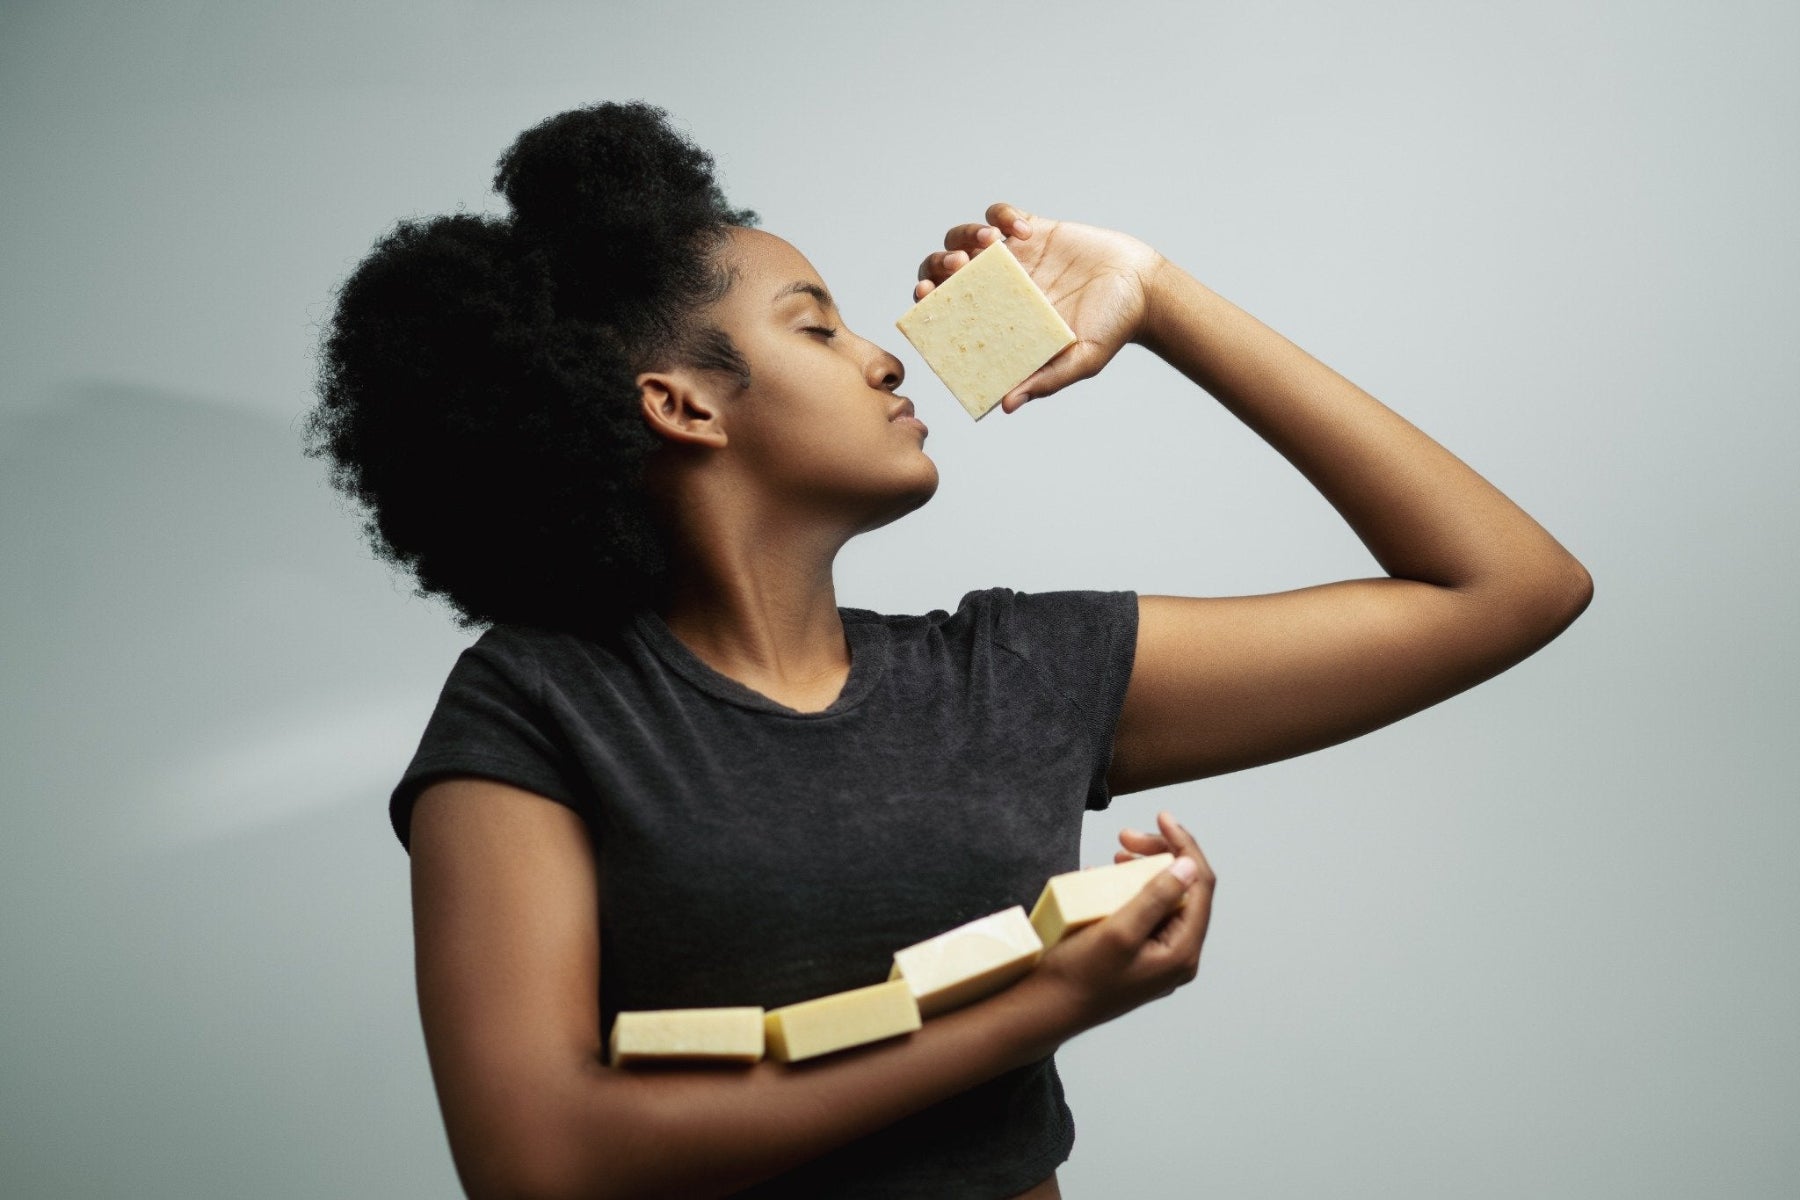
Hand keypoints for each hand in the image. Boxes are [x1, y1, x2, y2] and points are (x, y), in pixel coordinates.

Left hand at [912, 202, 1165, 412]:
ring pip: (965, 236)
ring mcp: (1014, 257)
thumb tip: (1007, 406)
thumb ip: (1045, 381)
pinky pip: (1000, 213)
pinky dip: (1001, 215)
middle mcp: (998, 287)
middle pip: (945, 269)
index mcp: (998, 319)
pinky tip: (1021, 230)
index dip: (928, 300)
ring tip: (991, 241)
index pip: (947, 309)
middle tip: (959, 264)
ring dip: (965, 234)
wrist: (1143, 290)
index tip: (925, 293)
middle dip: (940, 263)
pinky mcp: (1034, 229)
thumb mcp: (1080, 361)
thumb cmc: (1111, 329)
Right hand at [1028, 810, 1215, 1037]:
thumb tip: (1190, 866)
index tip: (1160, 817)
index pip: (1200, 885)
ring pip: (1164, 900)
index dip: (1184, 846)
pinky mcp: (1139, 957)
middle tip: (1123, 837)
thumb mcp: (1119, 931)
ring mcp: (1159, 958)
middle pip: (1184, 890)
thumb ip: (1157, 897)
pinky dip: (1131, 889)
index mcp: (1182, 951)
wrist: (1045, 1010)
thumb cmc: (1078, 975)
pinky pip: (1146, 913)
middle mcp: (1178, 956)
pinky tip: (1106, 879)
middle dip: (1159, 855)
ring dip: (1144, 870)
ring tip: (1116, 854)